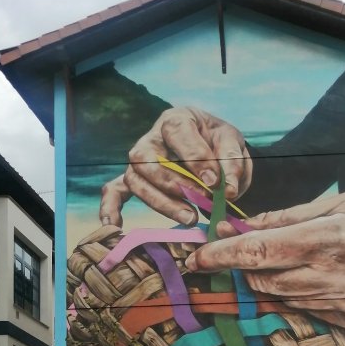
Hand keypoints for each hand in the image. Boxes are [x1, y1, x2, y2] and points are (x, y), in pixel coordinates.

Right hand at [99, 107, 252, 226]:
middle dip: (174, 184)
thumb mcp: (233, 144)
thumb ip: (232, 163)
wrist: (217, 153)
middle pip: (147, 160)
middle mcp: (152, 137)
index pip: (177, 133)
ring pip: (136, 179)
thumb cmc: (221, 145)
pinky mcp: (136, 179)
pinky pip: (115, 191)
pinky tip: (113, 225)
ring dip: (161, 202)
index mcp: (178, 119)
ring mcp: (141, 160)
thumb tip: (228, 190)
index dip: (195, 159)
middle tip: (202, 202)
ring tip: (190, 218)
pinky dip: (111, 207)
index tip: (215, 182)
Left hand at [184, 183, 344, 329]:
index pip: (260, 251)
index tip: (197, 256)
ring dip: (262, 281)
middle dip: (239, 266)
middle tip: (224, 252)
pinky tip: (297, 279)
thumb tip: (243, 225)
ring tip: (263, 263)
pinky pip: (305, 310)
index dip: (222, 255)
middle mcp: (334, 276)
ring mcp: (344, 303)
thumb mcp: (339, 202)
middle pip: (263, 278)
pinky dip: (291, 295)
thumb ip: (287, 217)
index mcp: (330, 239)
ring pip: (280, 298)